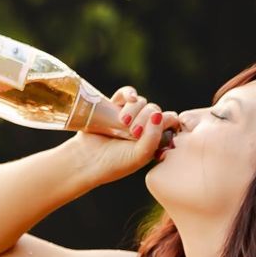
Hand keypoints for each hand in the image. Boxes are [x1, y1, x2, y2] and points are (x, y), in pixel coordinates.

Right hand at [63, 85, 178, 185]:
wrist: (86, 160)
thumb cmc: (114, 163)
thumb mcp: (139, 155)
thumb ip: (153, 137)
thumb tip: (159, 114)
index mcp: (154, 139)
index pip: (170, 121)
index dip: (163, 122)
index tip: (149, 134)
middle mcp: (143, 127)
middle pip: (154, 110)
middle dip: (145, 118)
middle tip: (133, 132)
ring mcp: (129, 116)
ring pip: (142, 102)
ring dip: (135, 110)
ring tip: (122, 123)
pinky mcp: (114, 107)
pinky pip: (127, 93)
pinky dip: (129, 93)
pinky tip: (130, 98)